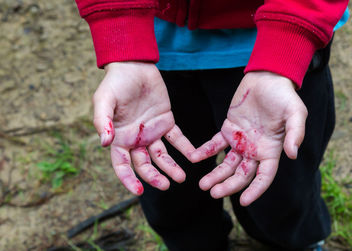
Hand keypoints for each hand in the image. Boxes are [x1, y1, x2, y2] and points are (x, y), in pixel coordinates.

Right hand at [93, 62, 194, 194]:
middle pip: (144, 164)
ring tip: (181, 177)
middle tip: (167, 185)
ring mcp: (152, 132)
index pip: (122, 165)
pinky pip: (177, 138)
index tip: (139, 191)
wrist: (134, 66)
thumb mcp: (104, 100)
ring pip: (162, 155)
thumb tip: (104, 143)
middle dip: (154, 177)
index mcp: (119, 138)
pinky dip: (185, 148)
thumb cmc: (115, 83)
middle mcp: (136, 139)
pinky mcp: (166, 122)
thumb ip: (102, 121)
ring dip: (171, 167)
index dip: (129, 179)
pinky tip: (194, 157)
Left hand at [189, 72, 307, 205]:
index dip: (255, 190)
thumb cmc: (284, 96)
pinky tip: (194, 158)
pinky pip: (214, 144)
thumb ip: (295, 133)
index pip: (264, 177)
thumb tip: (293, 155)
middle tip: (213, 193)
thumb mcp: (296, 113)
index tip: (243, 202)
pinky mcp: (228, 129)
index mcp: (271, 150)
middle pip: (241, 174)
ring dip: (215, 174)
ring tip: (202, 185)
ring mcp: (240, 141)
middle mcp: (255, 150)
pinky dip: (205, 151)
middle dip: (228, 186)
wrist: (267, 78)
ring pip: (226, 164)